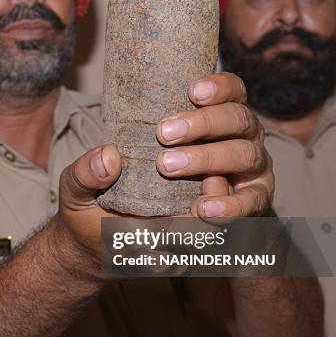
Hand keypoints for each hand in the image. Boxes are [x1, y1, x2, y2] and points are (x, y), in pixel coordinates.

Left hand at [55, 71, 273, 277]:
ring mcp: (246, 172)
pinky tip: (204, 210)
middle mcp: (234, 140)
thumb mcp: (84, 191)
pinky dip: (231, 204)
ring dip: (212, 158)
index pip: (227, 92)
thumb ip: (86, 174)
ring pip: (246, 154)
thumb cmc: (112, 207)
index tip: (191, 91)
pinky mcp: (249, 205)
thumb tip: (107, 157)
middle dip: (205, 123)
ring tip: (172, 167)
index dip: (218, 86)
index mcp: (205, 122)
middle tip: (165, 134)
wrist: (130, 250)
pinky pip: (251, 202)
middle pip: (238, 119)